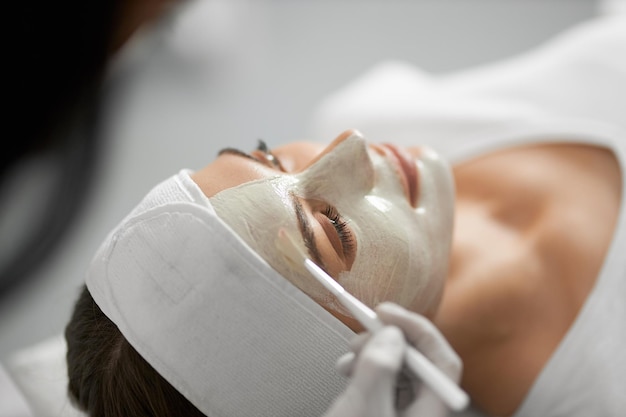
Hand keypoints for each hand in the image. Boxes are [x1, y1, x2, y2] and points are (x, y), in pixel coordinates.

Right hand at [323, 302, 461, 416]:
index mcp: (429, 413)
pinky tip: (347, 369)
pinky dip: (366, 369)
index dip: (418, 330)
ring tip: (350, 355)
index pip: (443, 361)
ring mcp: (405, 415)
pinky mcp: (386, 414)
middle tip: (363, 331)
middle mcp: (422, 412)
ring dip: (373, 353)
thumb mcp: (363, 405)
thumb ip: (379, 368)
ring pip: (400, 370)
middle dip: (390, 340)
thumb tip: (392, 334)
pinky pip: (385, 382)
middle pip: (420, 363)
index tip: (386, 313)